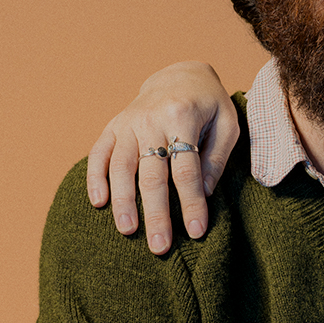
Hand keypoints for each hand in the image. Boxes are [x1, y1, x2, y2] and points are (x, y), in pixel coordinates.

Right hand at [86, 62, 239, 253]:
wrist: (181, 75)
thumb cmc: (210, 105)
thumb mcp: (228, 124)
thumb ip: (217, 158)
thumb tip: (205, 193)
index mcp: (183, 116)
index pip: (187, 170)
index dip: (191, 203)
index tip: (197, 232)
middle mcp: (151, 119)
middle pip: (151, 175)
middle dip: (156, 213)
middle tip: (160, 246)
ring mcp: (128, 123)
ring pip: (121, 167)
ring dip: (123, 202)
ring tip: (128, 231)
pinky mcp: (113, 126)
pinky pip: (99, 153)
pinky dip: (95, 177)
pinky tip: (98, 202)